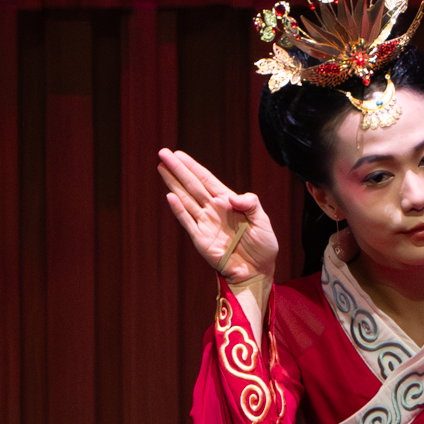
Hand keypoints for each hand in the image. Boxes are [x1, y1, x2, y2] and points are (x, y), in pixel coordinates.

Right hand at [157, 148, 279, 290]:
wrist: (257, 271)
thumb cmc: (262, 246)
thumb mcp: (262, 221)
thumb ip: (251, 204)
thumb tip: (231, 197)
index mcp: (228, 202)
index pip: (206, 179)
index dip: (192, 166)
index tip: (178, 154)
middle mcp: (213, 209)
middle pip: (192, 185)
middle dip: (177, 169)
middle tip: (162, 153)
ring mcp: (205, 223)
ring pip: (185, 199)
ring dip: (173, 184)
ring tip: (161, 168)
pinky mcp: (201, 239)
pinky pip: (188, 221)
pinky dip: (179, 210)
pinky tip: (170, 197)